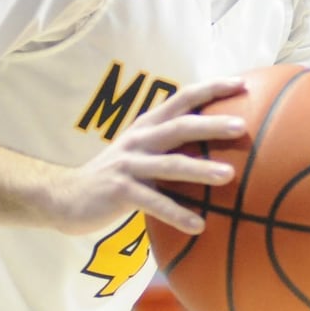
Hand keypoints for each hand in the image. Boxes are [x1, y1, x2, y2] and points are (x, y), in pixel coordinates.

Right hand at [52, 76, 246, 235]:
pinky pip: (154, 203)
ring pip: (170, 165)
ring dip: (201, 169)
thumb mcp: (142, 151)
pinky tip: (199, 226)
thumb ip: (171, 144)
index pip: (183, 99)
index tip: (242, 84)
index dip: (211, 89)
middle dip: (212, 125)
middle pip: (180, 127)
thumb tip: (218, 146)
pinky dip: (178, 214)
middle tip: (242, 126)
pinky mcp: (120, 191)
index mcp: (148, 126)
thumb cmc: (117, 175)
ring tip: (229, 175)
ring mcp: (129, 165)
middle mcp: (140, 139)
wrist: (66, 195)